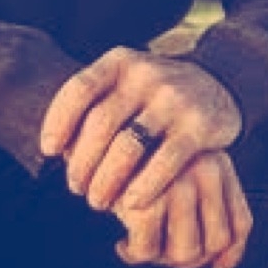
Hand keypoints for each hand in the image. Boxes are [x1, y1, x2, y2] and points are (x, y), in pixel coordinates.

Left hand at [40, 47, 250, 267]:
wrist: (219, 84)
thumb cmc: (154, 96)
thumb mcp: (125, 84)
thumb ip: (95, 106)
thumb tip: (57, 151)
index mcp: (120, 62)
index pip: (79, 90)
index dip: (58, 122)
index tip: (48, 151)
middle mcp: (146, 75)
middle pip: (101, 123)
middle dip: (82, 162)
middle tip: (75, 187)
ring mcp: (174, 99)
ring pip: (129, 146)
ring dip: (107, 180)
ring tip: (98, 201)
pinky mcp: (199, 126)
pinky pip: (165, 162)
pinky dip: (144, 186)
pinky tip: (131, 204)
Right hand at [114, 149, 251, 267]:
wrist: (92, 136)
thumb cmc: (136, 164)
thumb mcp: (181, 176)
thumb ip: (208, 213)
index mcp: (218, 164)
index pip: (240, 223)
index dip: (230, 255)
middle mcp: (204, 171)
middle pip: (214, 244)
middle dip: (189, 259)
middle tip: (163, 254)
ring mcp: (176, 186)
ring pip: (185, 253)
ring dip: (162, 260)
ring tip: (143, 245)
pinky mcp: (143, 201)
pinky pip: (147, 253)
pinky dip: (133, 255)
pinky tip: (123, 244)